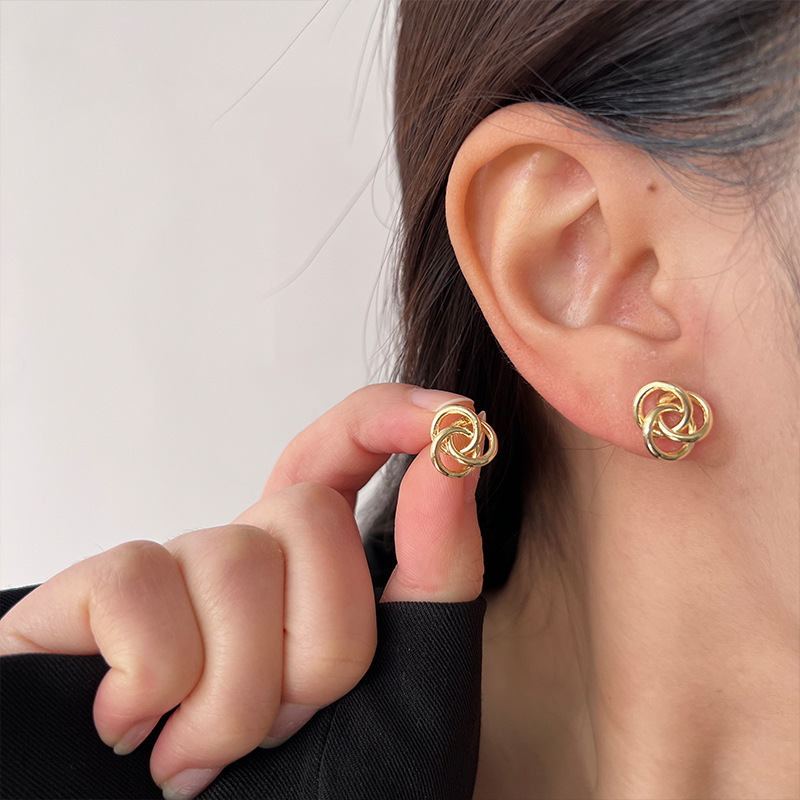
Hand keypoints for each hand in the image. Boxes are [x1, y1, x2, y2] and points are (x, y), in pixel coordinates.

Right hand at [0, 384, 485, 797]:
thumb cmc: (323, 793)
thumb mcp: (407, 681)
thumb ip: (436, 567)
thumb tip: (455, 454)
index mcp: (313, 566)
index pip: (342, 450)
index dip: (388, 418)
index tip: (451, 417)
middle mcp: (242, 555)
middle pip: (309, 516)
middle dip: (325, 646)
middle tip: (291, 727)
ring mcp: (170, 572)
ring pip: (232, 558)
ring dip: (239, 696)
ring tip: (207, 757)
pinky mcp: (91, 596)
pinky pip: (136, 584)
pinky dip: (152, 682)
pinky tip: (133, 728)